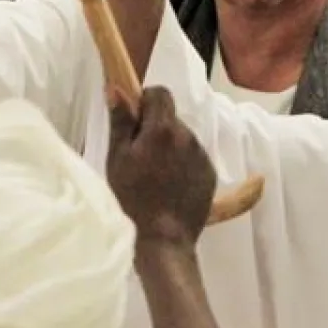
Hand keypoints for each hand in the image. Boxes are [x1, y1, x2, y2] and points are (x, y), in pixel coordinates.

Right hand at [107, 87, 217, 248]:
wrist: (164, 239)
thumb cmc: (132, 199)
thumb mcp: (117, 159)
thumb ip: (121, 122)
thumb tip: (117, 88)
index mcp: (163, 129)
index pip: (160, 93)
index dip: (145, 101)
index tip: (134, 121)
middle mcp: (188, 136)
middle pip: (170, 118)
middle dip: (155, 128)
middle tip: (139, 155)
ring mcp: (202, 156)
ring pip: (182, 138)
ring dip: (169, 147)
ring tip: (154, 175)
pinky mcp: (210, 174)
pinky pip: (193, 157)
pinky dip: (181, 164)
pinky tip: (168, 186)